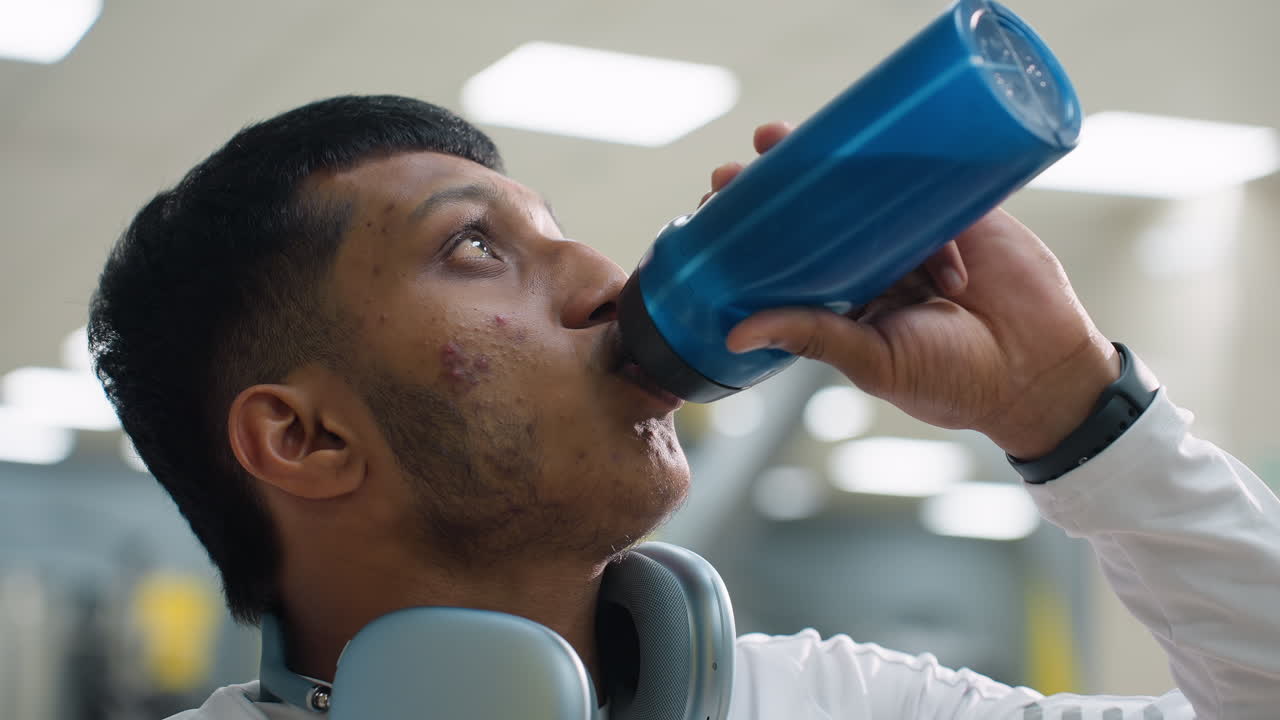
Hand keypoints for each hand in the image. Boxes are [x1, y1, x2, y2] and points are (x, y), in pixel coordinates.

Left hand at [714, 122, 1121, 458]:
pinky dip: (894, 156)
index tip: (713, 212)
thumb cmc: (954, 381)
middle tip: (733, 171)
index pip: (791, 259)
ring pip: (864, 187)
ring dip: (820, 160)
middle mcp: (877, 261)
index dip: (753, 235)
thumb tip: (734, 333)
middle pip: (819, 214)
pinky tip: (856, 136)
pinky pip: (926, 176)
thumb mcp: (873, 360)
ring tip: (774, 140)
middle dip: (776, 187)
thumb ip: (812, 338)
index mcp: (849, 299)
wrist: (1040, 372)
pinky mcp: (962, 210)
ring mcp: (917, 232)